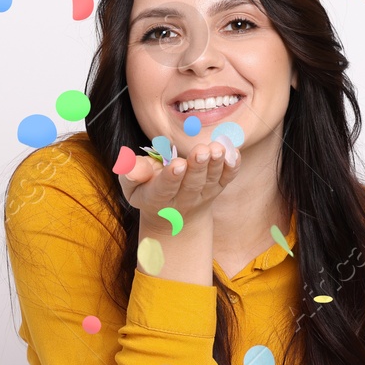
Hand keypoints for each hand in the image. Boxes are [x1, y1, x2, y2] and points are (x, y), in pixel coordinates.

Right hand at [117, 138, 239, 220]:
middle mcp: (183, 199)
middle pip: (192, 184)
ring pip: (211, 181)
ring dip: (216, 164)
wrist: (173, 216)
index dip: (171, 177)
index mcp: (157, 198)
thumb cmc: (147, 191)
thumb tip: (131, 167)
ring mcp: (202, 195)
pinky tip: (234, 152)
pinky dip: (232, 167)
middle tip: (202, 150)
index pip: (165, 188)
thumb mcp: (132, 186)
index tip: (177, 164)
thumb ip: (131, 174)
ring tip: (218, 148)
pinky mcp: (216, 188)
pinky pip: (227, 179)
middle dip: (198, 167)